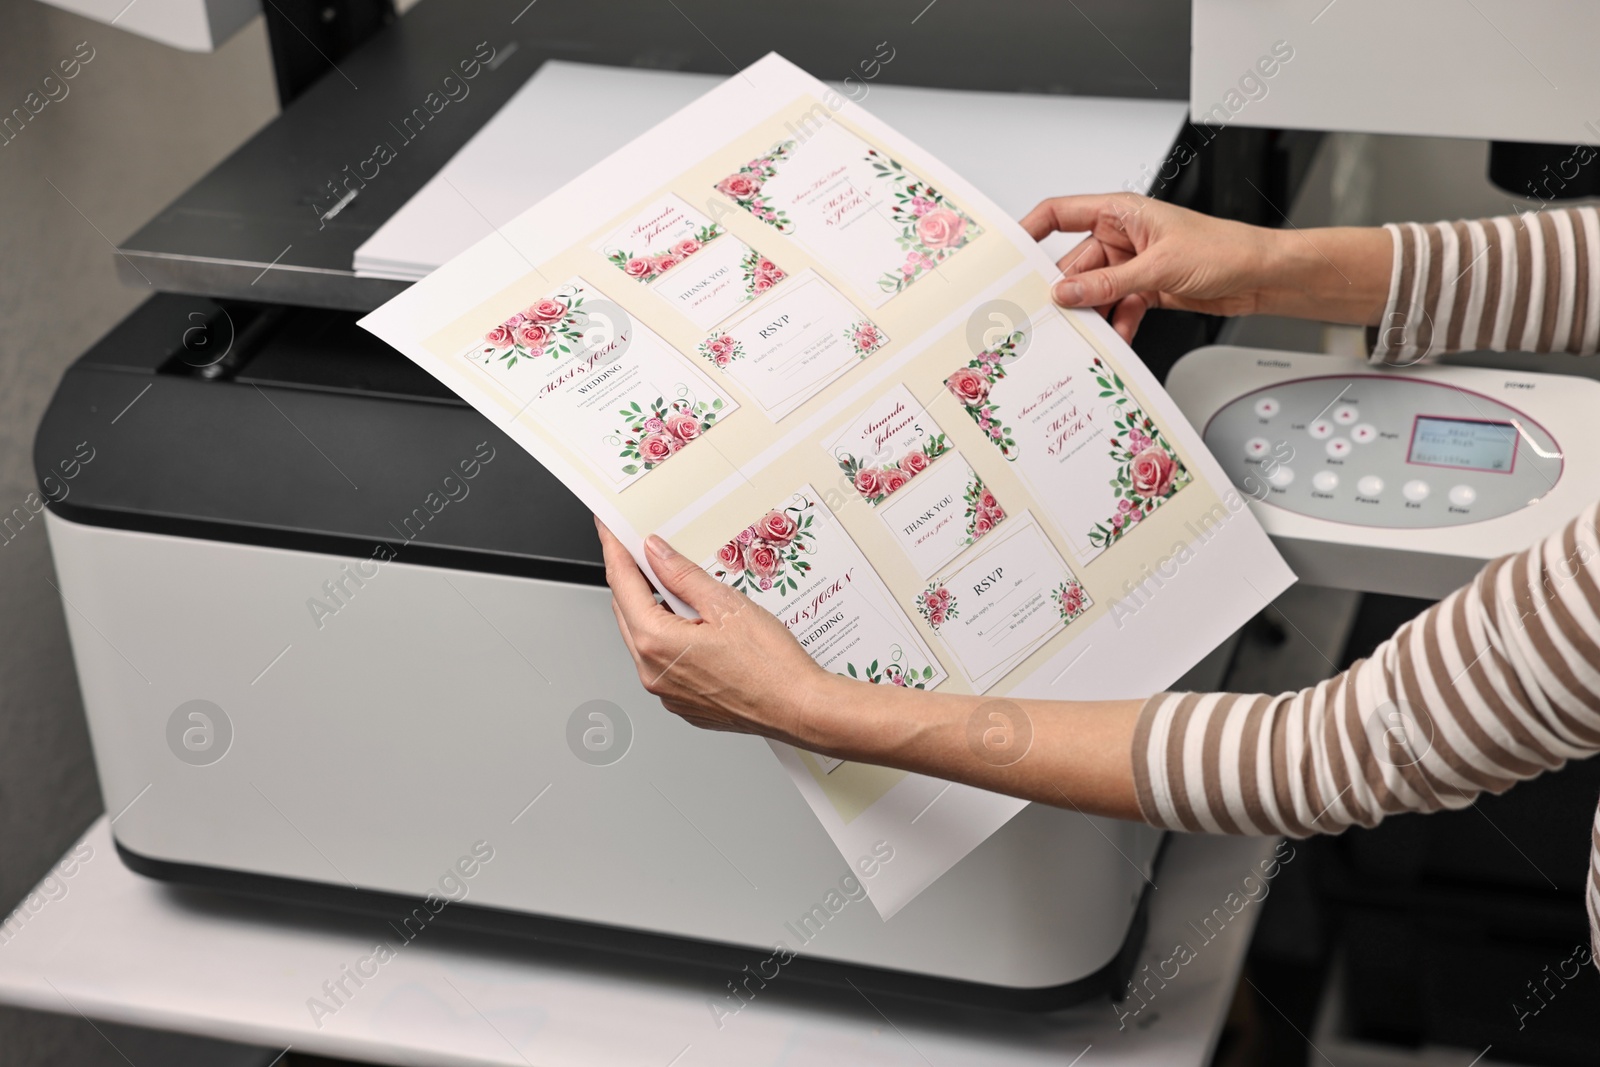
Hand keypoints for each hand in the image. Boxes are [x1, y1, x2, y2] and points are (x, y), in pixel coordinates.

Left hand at [596, 517, 838, 746]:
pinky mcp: (683, 702)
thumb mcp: (725, 604)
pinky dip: (671, 639)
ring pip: (645, 638)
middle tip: (644, 551)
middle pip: (628, 611)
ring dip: (653, 610)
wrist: (799, 708)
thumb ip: (682, 575)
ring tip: (679, 588)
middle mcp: (652, 671)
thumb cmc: (771, 665)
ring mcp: (666, 691)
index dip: (615, 550)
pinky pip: (664, 662)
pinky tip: (695, 625)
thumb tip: (656, 553)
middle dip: (632, 579)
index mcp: (656, 642)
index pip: (622, 584)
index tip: (609, 529)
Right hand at [1020, 193, 1390, 341]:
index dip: (1031, 230)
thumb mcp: (1159, 268)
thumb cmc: (1224, 250)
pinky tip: (1117, 338)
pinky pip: (1116, 307)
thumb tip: (1066, 292)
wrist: (1262, 275)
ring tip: (1087, 333)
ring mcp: (1132, 264)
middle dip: (1067, 291)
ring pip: (1095, 291)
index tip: (1009, 252)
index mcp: (1121, 212)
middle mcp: (1123, 236)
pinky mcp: (1145, 288)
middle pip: (1075, 264)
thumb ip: (1108, 284)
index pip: (1060, 213)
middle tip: (1050, 315)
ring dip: (1093, 313)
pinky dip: (1116, 324)